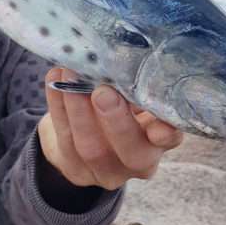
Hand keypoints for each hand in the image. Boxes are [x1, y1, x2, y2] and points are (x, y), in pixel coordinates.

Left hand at [38, 67, 183, 190]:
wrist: (87, 133)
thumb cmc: (121, 106)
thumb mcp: (136, 97)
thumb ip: (137, 85)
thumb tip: (127, 55)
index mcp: (159, 141)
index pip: (169, 140)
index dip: (166, 134)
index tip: (159, 123)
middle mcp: (137, 161)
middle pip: (132, 153)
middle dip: (116, 121)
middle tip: (103, 91)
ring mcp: (105, 169)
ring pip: (91, 147)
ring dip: (79, 109)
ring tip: (72, 75)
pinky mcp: (75, 167)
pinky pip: (64, 137)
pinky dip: (58, 105)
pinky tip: (55, 79)